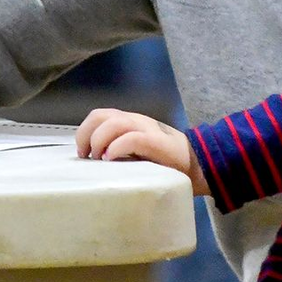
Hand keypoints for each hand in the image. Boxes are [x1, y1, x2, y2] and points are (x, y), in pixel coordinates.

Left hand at [75, 108, 208, 194]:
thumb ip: (120, 149)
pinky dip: (116, 147)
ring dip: (99, 140)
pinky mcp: (157, 142)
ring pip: (114, 122)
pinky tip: (111, 159)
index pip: (99, 115)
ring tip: (99, 159)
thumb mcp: (137, 153)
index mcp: (130, 122)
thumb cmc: (164, 162)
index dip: (84, 132)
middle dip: (86, 134)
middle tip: (86, 156)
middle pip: (100, 115)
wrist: (199, 165)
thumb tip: (94, 161)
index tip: (82, 154)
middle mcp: (136, 120)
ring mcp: (147, 129)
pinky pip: (132, 138)